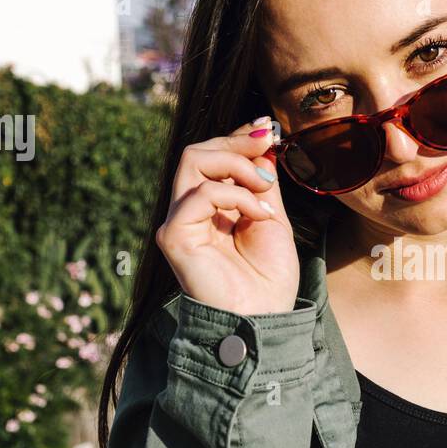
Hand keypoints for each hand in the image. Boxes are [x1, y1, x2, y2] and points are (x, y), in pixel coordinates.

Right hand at [156, 117, 298, 315]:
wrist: (263, 319)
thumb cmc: (268, 279)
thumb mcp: (272, 219)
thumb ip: (262, 184)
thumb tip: (261, 142)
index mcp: (210, 208)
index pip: (211, 157)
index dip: (235, 136)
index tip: (266, 128)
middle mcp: (189, 212)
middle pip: (197, 151)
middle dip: (235, 141)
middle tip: (267, 143)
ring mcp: (178, 223)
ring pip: (192, 161)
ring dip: (237, 164)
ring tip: (266, 188)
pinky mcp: (174, 236)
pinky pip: (199, 194)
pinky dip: (235, 195)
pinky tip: (259, 214)